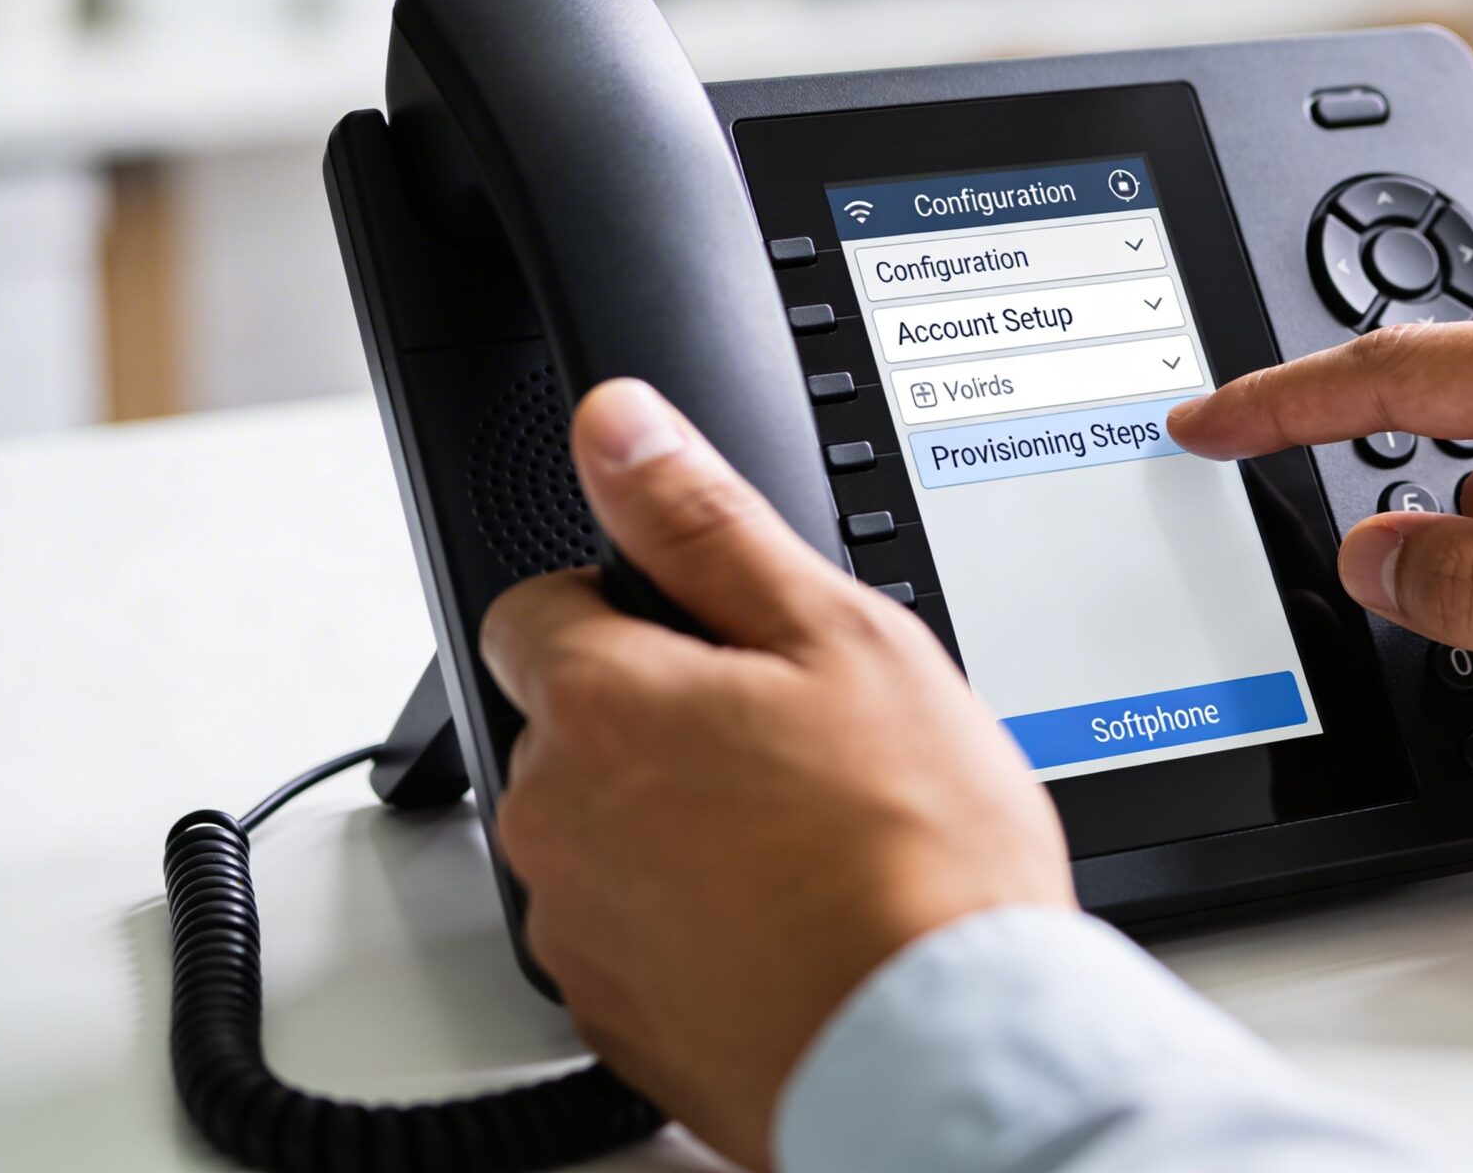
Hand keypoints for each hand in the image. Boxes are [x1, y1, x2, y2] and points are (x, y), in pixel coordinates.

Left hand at [479, 379, 1071, 1169]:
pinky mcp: (616, 1020)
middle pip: (572, 727)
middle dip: (661, 721)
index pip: (532, 607)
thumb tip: (616, 425)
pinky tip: (793, 919)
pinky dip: (693, 923)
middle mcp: (555, 821)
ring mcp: (580, 931)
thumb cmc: (912, 852)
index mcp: (598, 706)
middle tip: (797, 743)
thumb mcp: (837, 634)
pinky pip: (634, 935)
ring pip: (603, 834)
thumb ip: (704, 519)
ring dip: (675, 825)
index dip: (630, 606)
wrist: (939, 1046)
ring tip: (808, 841)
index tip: (716, 642)